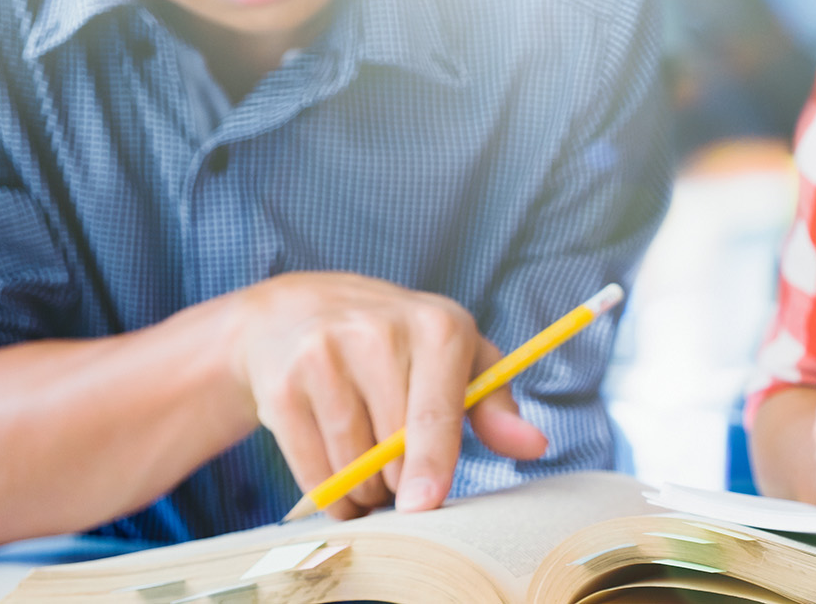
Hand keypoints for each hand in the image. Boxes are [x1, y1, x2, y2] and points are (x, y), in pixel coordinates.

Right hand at [223, 272, 547, 519]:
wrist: (295, 311)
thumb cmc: (398, 343)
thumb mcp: (455, 356)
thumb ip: (494, 403)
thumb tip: (535, 445)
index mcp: (436, 326)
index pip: (436, 412)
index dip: (432, 464)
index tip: (424, 504)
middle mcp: (377, 333)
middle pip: (393, 450)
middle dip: (401, 480)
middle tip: (400, 472)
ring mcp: (323, 356)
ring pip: (351, 464)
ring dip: (364, 490)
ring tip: (369, 470)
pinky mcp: (280, 385)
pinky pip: (311, 468)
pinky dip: (328, 491)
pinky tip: (335, 479)